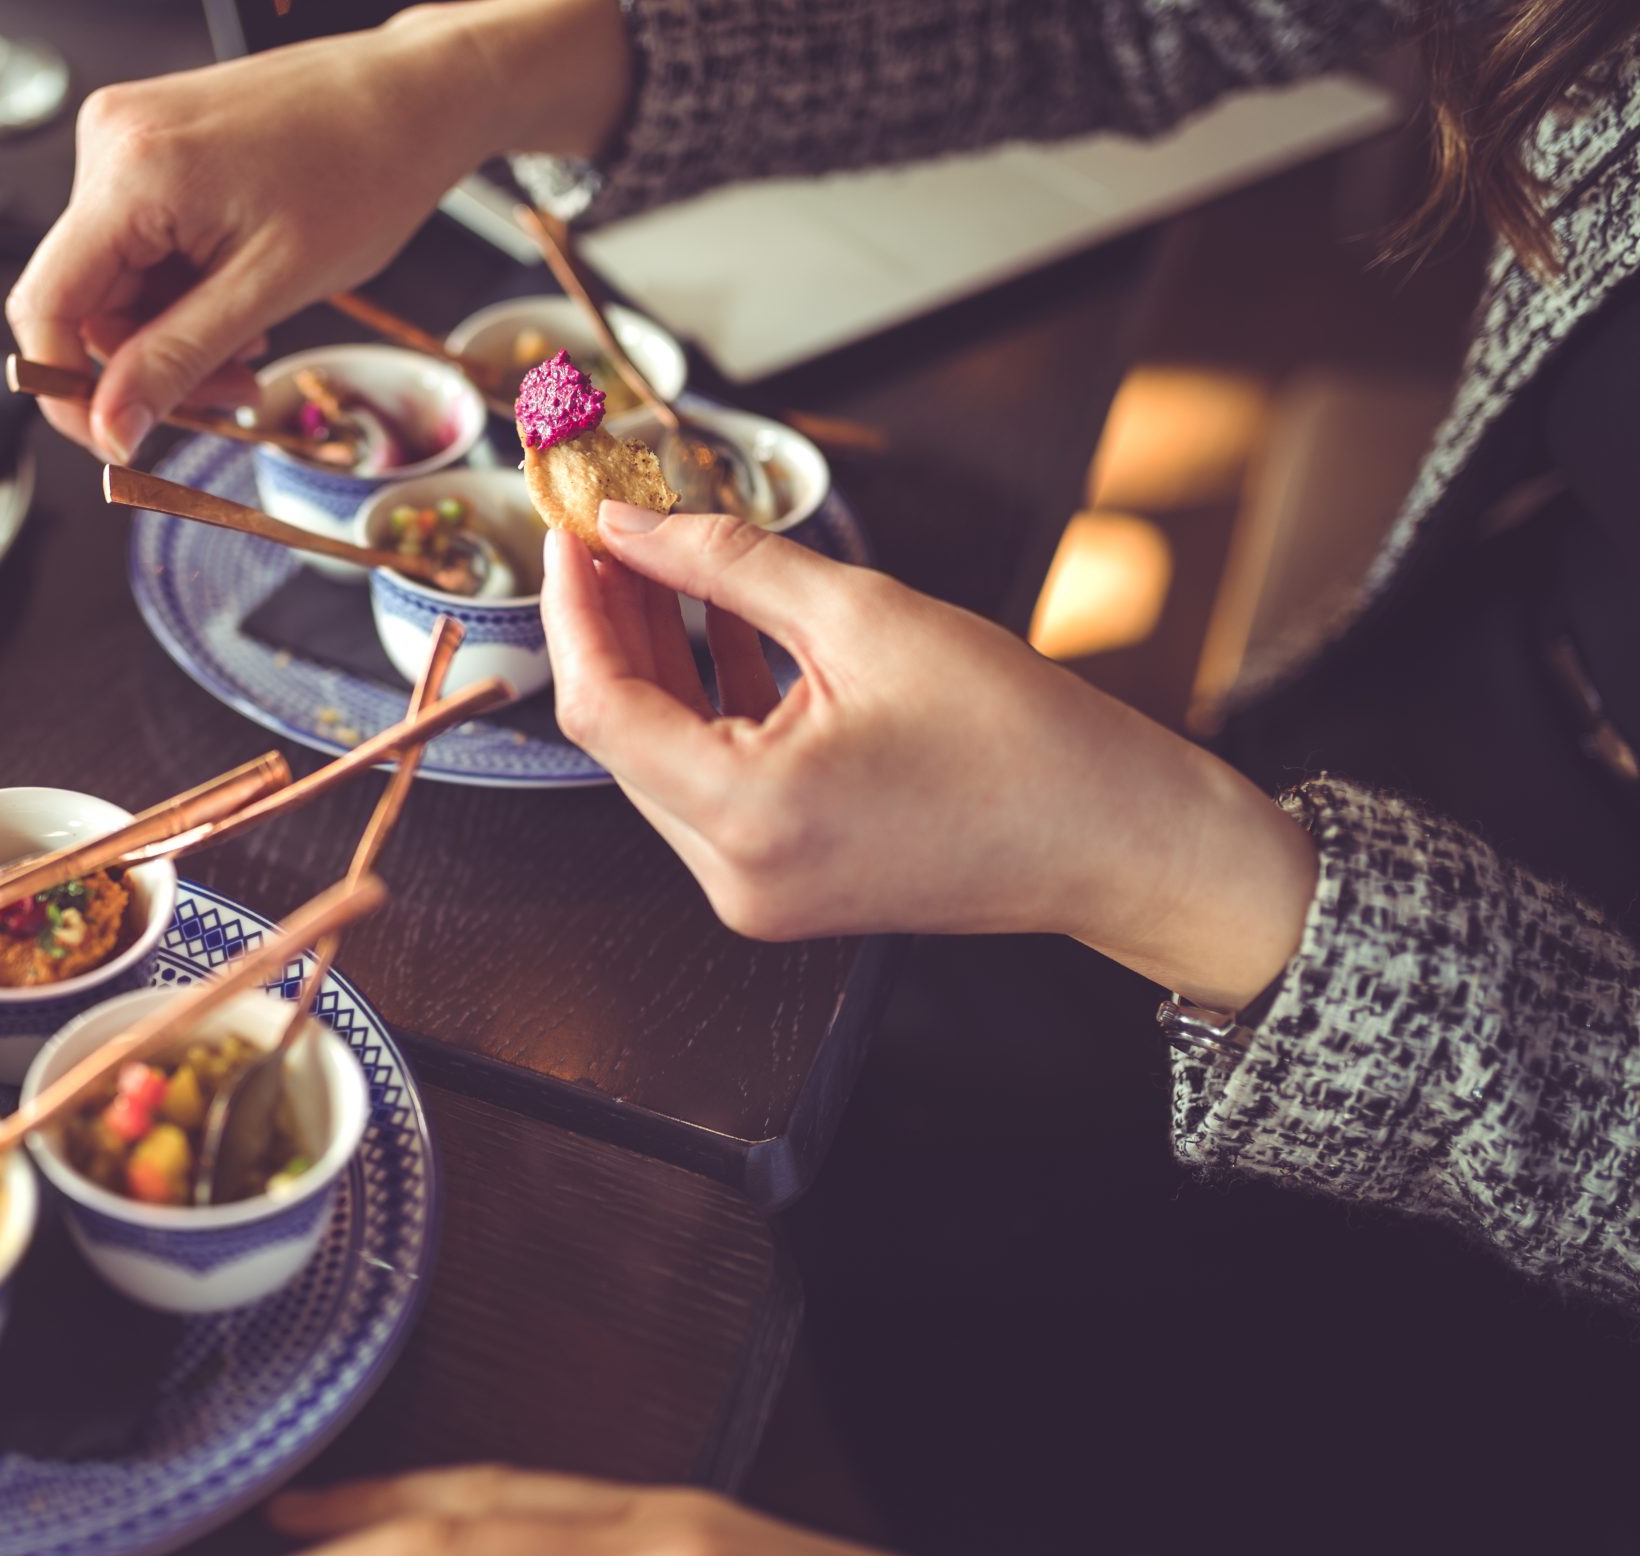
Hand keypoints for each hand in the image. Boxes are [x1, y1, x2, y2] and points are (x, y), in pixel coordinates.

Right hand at [4, 0, 629, 460]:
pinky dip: (182, 288)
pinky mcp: (150, 145)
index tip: (115, 440)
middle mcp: (110, 143)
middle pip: (81, 299)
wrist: (412, 97)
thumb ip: (177, 361)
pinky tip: (238, 295)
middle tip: (229, 395)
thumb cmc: (365, 169)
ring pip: (114, 280)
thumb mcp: (269, 289)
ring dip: (172, 331)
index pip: (44, 306)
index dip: (67, 390)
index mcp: (130, 171)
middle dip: (147, 363)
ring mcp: (127, 139)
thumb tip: (111, 429)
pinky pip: (139, 245)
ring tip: (251, 341)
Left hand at [541, 505, 1319, 1010]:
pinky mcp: (781, 883)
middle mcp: (735, 874)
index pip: (600, 709)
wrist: (1118, 837)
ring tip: (657, 560)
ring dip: (655, 658)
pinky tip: (715, 623)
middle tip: (611, 531)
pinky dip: (705, 703)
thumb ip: (728, 565)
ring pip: (661, 757)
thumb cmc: (1025, 739)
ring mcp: (755, 891)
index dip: (574, 611)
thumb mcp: (865, 617)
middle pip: (622, 736)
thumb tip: (633, 527)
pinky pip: (710, 783)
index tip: (573, 535)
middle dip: (611, 626)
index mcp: (750, 817)